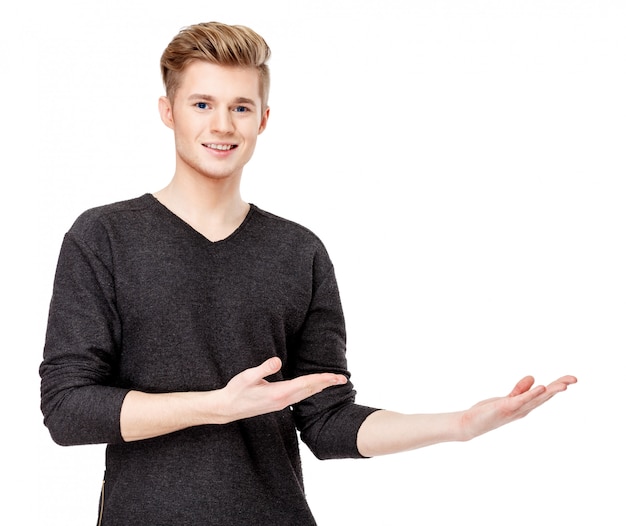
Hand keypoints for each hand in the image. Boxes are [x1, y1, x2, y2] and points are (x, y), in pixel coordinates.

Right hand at [215, 357, 346, 423]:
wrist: (228, 408)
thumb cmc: (236, 391)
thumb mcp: (247, 377)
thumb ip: (263, 368)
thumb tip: (277, 361)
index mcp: (278, 393)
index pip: (305, 384)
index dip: (321, 379)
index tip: (335, 377)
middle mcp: (283, 400)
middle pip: (310, 390)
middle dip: (327, 384)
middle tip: (343, 378)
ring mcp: (281, 404)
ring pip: (306, 394)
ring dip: (320, 387)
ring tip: (332, 381)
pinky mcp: (278, 403)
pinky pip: (299, 396)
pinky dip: (310, 390)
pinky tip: (313, 387)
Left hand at [460, 374, 577, 440]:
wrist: (471, 423)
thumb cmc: (489, 412)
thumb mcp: (507, 398)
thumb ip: (520, 389)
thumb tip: (533, 377)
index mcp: (525, 405)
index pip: (544, 394)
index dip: (558, 386)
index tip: (571, 379)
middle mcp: (523, 409)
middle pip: (545, 397)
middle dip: (559, 387)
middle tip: (574, 379)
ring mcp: (515, 409)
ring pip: (536, 399)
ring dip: (550, 392)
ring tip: (563, 385)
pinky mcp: (505, 407)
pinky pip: (520, 400)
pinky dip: (531, 394)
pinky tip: (541, 387)